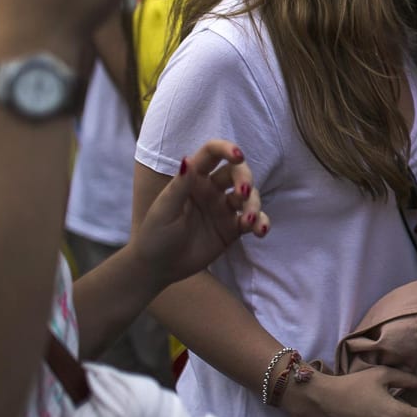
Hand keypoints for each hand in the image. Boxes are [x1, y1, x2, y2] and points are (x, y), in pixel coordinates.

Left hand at [131, 139, 271, 287]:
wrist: (159, 267)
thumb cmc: (155, 234)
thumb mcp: (164, 210)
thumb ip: (179, 186)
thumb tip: (187, 160)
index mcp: (194, 179)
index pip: (212, 155)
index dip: (226, 149)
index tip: (238, 155)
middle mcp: (212, 190)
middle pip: (237, 173)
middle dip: (245, 179)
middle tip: (244, 193)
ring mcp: (224, 209)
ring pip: (249, 197)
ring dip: (254, 204)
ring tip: (250, 220)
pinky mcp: (233, 228)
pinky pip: (253, 221)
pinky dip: (261, 223)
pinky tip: (261, 231)